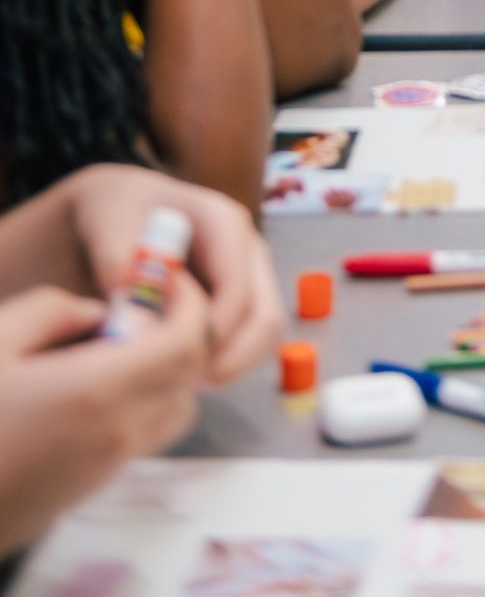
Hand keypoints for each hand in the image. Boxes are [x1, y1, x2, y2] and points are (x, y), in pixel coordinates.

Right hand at [0, 278, 214, 553]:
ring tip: (121, 349)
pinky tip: (95, 389)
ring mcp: (108, 467)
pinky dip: (145, 404)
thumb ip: (53, 311)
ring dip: (167, 374)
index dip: (191, 304)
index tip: (168, 280)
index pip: (186, 344)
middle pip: (190, 377)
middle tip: (146, 307)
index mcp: (97, 390)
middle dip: (182, 333)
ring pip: (175, 412)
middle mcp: (118, 431)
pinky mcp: (93, 488)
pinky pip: (145, 437)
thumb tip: (97, 314)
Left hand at [57, 165, 280, 383]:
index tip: (170, 362)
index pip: (237, 290)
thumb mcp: (106, 218)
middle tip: (181, 384)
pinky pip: (247, 345)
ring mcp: (248, 279)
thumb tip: (131, 302)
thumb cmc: (115, 211)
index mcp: (224, 223)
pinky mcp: (239, 304)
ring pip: (263, 338)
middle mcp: (247, 251)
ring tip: (178, 382)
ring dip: (228, 367)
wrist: (115, 214)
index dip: (210, 334)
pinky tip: (180, 373)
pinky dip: (222, 366)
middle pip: (265, 318)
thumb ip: (116, 256)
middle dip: (229, 359)